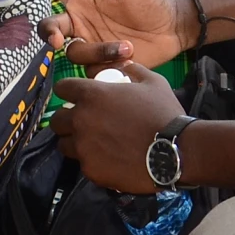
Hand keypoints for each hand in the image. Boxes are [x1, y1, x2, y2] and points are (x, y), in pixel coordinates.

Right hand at [0, 0, 190, 68]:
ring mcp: (88, 43)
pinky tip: (131, 56)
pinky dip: (110, 63)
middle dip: (49, 35)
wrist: (173, 28)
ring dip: (97, 50)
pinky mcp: (100, 64)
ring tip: (126, 47)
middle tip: (58, 40)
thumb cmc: (149, 0)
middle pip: (49, 29)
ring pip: (74, 52)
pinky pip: (93, 68)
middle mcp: (78, 20)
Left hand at [52, 61, 183, 191]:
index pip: (62, 88)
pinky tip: (107, 160)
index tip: (76, 97)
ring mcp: (84, 147)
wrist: (177, 151)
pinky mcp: (91, 170)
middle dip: (67, 120)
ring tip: (92, 144)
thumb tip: (123, 64)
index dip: (68, 91)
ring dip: (74, 141)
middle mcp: (81, 120)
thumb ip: (132, 70)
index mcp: (91, 95)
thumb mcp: (152, 82)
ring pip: (64, 144)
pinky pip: (83, 164)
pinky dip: (91, 161)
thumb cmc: (164, 113)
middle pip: (57, 120)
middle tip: (84, 123)